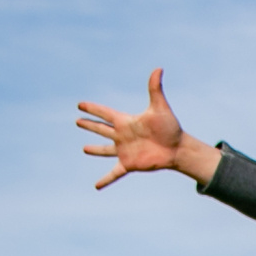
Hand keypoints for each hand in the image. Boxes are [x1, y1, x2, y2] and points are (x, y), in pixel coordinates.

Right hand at [77, 69, 218, 187]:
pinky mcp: (129, 164)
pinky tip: (97, 186)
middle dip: (90, 125)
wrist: (177, 149)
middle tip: (78, 121)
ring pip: (105, 150)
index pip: (105, 113)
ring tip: (84, 149)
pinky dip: (105, 179)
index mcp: (126, 122)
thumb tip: (158, 68)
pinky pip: (114, 173)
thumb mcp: (159, 108)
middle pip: (101, 129)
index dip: (93, 109)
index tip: (80, 104)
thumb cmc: (170, 128)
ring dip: (95, 149)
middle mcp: (122, 136)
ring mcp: (124, 150)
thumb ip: (155, 89)